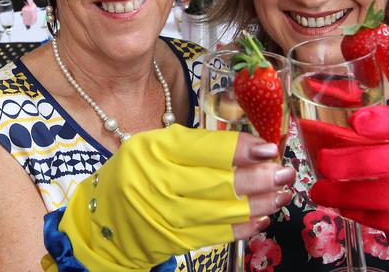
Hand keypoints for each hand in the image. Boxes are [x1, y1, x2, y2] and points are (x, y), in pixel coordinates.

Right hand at [45, 125, 293, 270]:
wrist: (102, 221)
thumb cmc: (135, 173)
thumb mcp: (155, 146)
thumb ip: (198, 146)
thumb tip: (250, 150)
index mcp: (155, 151)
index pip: (207, 149)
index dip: (242, 149)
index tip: (269, 147)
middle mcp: (160, 183)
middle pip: (221, 182)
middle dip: (260, 178)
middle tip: (286, 172)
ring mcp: (168, 216)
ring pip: (224, 210)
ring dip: (260, 202)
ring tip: (283, 193)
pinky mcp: (176, 240)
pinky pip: (218, 234)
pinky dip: (243, 226)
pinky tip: (263, 217)